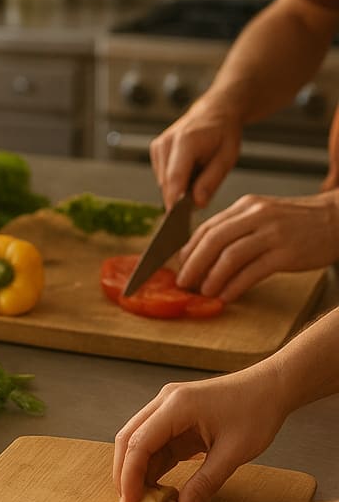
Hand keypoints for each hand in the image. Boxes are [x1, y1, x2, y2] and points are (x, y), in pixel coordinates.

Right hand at [113, 364, 286, 501]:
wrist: (268, 388)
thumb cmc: (256, 412)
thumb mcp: (234, 452)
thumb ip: (206, 482)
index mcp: (176, 406)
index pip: (138, 443)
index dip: (129, 475)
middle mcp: (164, 403)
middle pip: (129, 439)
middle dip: (124, 473)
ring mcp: (167, 409)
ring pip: (138, 441)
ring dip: (136, 470)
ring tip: (141, 499)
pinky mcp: (174, 418)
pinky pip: (155, 443)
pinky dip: (152, 465)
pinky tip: (156, 485)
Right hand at [149, 98, 242, 209]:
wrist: (213, 112)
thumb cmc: (223, 134)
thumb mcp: (227, 158)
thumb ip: (211, 181)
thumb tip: (197, 203)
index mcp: (186, 141)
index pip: (174, 177)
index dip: (174, 200)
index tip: (176, 219)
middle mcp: (166, 142)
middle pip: (166, 182)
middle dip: (179, 197)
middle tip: (199, 202)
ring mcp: (158, 146)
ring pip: (163, 181)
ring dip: (178, 188)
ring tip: (198, 178)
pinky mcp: (155, 150)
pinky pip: (162, 176)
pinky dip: (174, 181)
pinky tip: (189, 173)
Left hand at [176, 192, 338, 300]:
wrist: (337, 219)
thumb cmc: (298, 222)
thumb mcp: (263, 215)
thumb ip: (236, 228)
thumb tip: (204, 252)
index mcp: (246, 206)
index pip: (208, 227)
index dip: (190, 248)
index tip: (179, 265)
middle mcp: (256, 216)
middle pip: (214, 240)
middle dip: (194, 264)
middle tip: (183, 282)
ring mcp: (273, 234)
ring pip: (231, 256)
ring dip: (212, 277)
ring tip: (203, 291)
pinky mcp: (287, 253)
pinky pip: (253, 272)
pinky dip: (235, 286)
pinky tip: (227, 296)